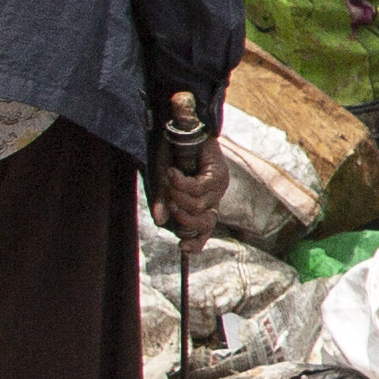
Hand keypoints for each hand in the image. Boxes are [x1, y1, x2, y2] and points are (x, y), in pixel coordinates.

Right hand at [149, 123, 224, 241]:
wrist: (177, 131)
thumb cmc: (171, 157)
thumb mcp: (163, 184)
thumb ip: (163, 203)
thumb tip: (160, 222)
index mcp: (203, 203)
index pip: (205, 230)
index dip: (197, 242)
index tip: (182, 247)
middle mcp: (214, 197)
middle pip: (203, 224)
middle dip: (181, 216)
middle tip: (169, 200)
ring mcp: (219, 186)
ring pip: (198, 207)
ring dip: (178, 196)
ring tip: (170, 180)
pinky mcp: (218, 173)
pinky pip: (198, 188)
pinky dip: (180, 182)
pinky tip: (173, 171)